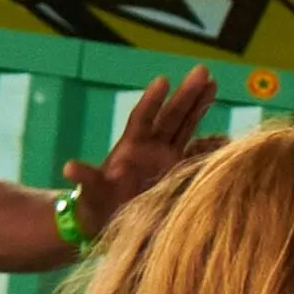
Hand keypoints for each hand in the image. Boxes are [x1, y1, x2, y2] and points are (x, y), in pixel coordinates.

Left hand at [57, 62, 222, 238]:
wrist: (108, 223)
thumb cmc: (95, 206)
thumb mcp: (90, 193)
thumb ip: (86, 179)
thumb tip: (69, 167)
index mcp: (130, 148)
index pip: (143, 118)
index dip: (152, 101)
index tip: (163, 80)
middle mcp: (150, 148)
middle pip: (170, 116)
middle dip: (186, 94)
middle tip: (203, 71)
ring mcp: (165, 157)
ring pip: (185, 126)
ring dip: (198, 105)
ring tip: (213, 84)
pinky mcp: (176, 171)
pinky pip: (195, 151)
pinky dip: (209, 141)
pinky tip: (224, 132)